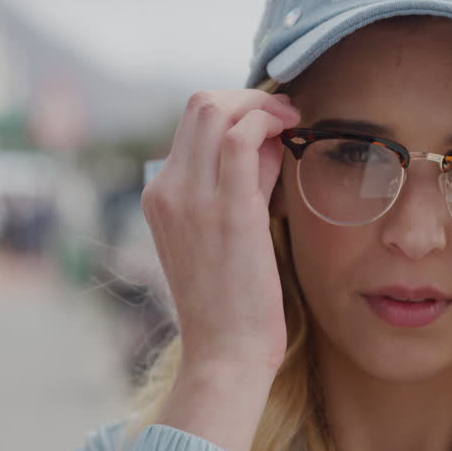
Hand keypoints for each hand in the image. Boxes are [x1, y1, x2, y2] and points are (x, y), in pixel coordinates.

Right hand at [141, 89, 300, 377]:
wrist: (224, 353)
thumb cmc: (232, 302)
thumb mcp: (223, 234)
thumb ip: (240, 185)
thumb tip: (269, 142)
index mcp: (159, 197)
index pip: (191, 124)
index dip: (235, 111)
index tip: (270, 125)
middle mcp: (167, 190)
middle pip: (199, 104)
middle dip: (248, 97)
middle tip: (284, 116)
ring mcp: (191, 198)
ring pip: (216, 109)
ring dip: (262, 104)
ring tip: (292, 122)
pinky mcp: (227, 209)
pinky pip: (242, 136)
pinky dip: (269, 121)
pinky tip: (292, 133)